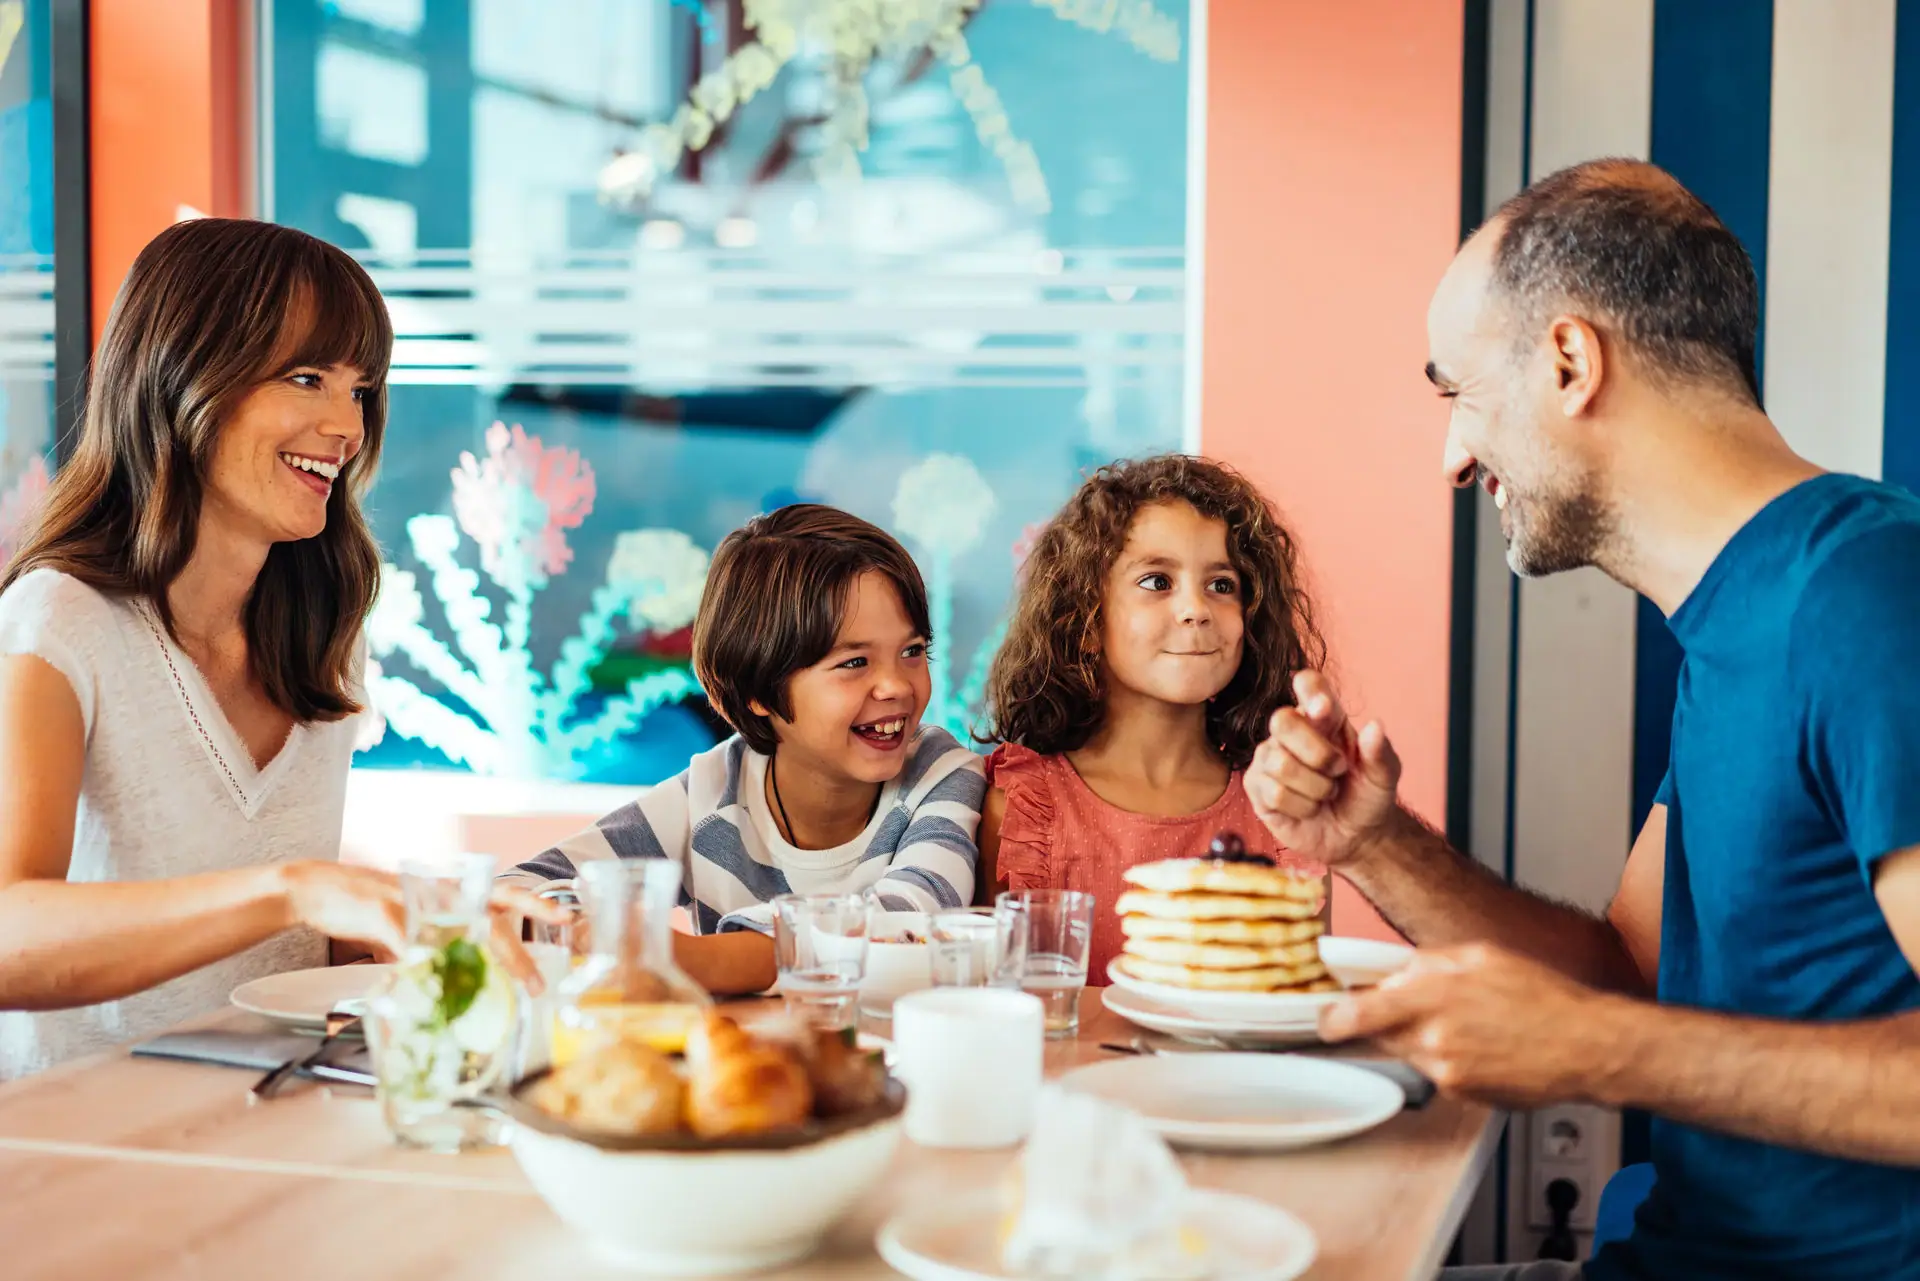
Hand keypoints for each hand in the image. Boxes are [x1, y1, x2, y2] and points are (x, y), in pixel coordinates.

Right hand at [281, 862, 568, 994]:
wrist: (313, 889)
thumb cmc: (364, 906)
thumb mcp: (407, 923)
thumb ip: (429, 944)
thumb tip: (444, 974)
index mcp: (448, 892)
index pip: (500, 895)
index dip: (534, 903)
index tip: (565, 914)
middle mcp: (438, 892)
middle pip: (489, 916)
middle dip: (515, 952)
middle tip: (537, 982)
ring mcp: (412, 900)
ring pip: (454, 930)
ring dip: (473, 962)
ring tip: (488, 992)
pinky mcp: (382, 912)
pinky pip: (408, 940)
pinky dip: (420, 959)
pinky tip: (429, 977)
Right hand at [1243, 671, 1401, 864]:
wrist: (1355, 837)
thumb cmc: (1366, 797)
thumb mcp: (1384, 776)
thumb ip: (1380, 752)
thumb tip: (1375, 726)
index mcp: (1324, 718)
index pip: (1308, 684)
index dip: (1311, 691)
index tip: (1324, 710)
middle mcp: (1292, 732)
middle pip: (1282, 720)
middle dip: (1317, 753)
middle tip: (1337, 771)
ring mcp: (1269, 758)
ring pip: (1280, 763)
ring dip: (1314, 788)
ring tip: (1325, 794)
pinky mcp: (1257, 787)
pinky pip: (1273, 792)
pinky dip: (1301, 807)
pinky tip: (1308, 809)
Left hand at [1318, 942, 1620, 1107]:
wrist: (1585, 1046)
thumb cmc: (1542, 996)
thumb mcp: (1479, 957)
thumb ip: (1428, 964)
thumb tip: (1394, 972)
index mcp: (1431, 994)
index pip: (1357, 1013)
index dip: (1334, 1018)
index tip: (1327, 1017)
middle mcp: (1432, 1036)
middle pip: (1379, 1036)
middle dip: (1385, 1025)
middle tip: (1415, 1014)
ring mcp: (1446, 1070)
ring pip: (1411, 1054)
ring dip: (1423, 1040)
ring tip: (1467, 1027)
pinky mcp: (1462, 1094)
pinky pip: (1439, 1074)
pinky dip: (1450, 1061)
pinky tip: (1483, 1048)